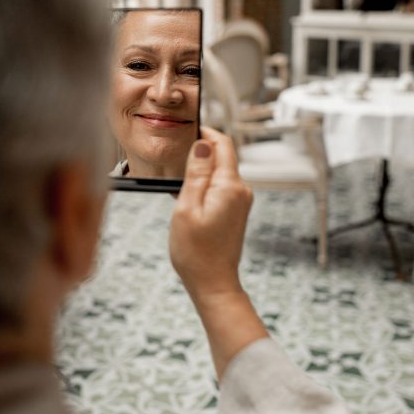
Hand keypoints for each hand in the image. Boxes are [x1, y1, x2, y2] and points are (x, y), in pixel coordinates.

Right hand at [169, 127, 266, 378]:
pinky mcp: (235, 211)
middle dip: (199, 153)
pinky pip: (219, 187)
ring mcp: (240, 201)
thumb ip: (196, 174)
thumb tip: (202, 145)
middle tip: (173, 161)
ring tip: (176, 186)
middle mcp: (240, 190)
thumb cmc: (195, 252)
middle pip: (221, 156)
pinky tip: (186, 201)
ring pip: (219, 172)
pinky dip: (203, 187)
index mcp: (230, 186)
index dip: (205, 132)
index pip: (223, 144)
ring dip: (198, 172)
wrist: (213, 283)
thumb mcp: (187, 208)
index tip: (185, 130)